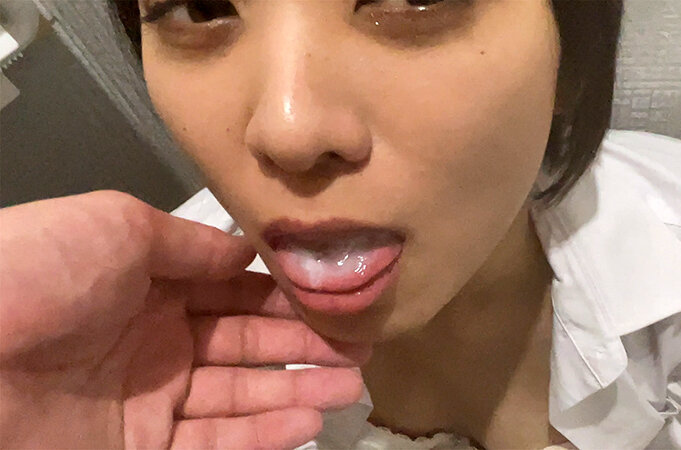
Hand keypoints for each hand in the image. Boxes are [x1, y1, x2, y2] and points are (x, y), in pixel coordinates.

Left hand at [0, 191, 368, 448]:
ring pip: (239, 398)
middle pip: (246, 347)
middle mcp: (153, 341)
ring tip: (348, 385)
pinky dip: (262, 435)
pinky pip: (214, 444)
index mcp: (147, 284)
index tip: (332, 298)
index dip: (285, 297)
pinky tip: (304, 421)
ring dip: (296, 392)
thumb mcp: (117, 226)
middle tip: (358, 347)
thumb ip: (190, 241)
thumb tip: (246, 250)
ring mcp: (148, 400)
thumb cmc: (29, 273)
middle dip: (304, 346)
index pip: (234, 292)